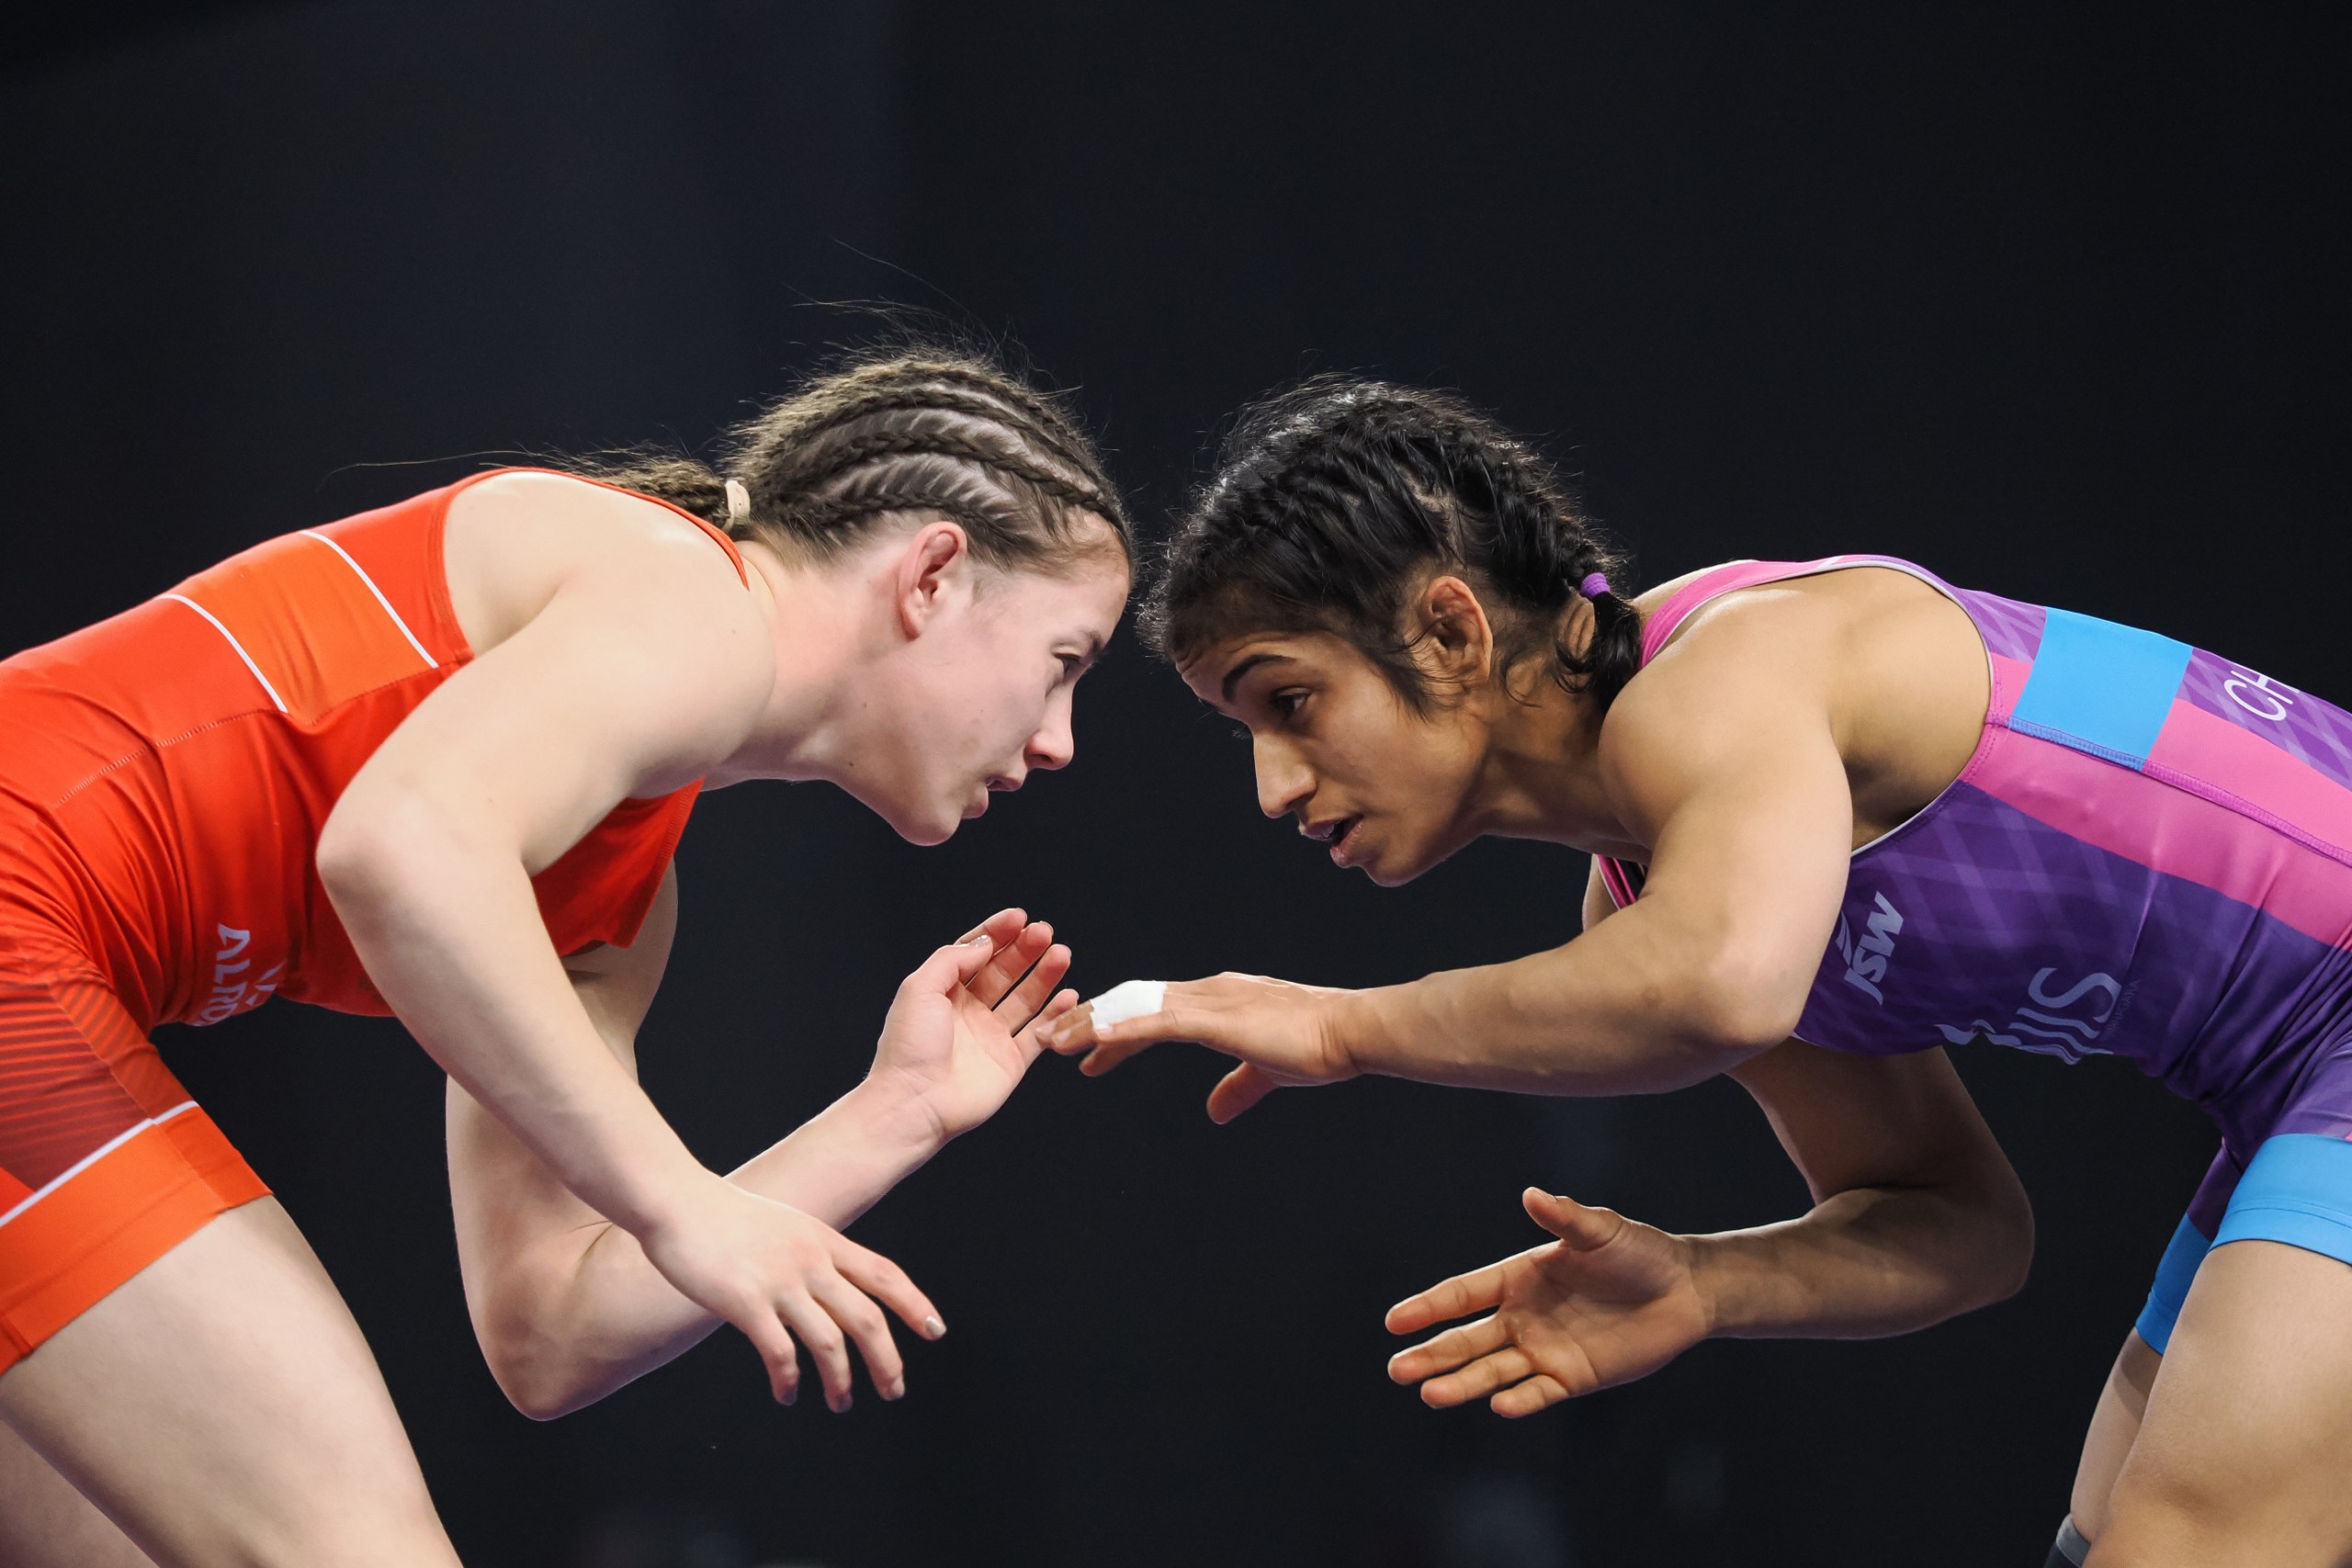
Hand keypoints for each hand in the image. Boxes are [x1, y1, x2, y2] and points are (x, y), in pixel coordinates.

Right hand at [637, 1174, 943, 1410]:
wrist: (677, 1201)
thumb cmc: (722, 1215)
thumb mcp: (783, 1225)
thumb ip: (808, 1253)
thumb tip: (824, 1285)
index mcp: (824, 1240)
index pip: (884, 1275)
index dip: (914, 1305)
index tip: (935, 1330)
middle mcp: (810, 1261)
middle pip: (867, 1318)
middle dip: (887, 1360)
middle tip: (894, 1391)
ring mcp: (779, 1281)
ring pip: (830, 1341)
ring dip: (840, 1379)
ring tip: (841, 1402)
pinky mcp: (744, 1302)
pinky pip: (780, 1352)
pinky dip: (789, 1379)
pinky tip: (787, 1393)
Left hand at [866, 909, 1076, 1144]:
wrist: (913, 1103)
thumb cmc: (908, 1048)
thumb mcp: (919, 988)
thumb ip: (952, 959)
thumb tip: (984, 943)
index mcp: (944, 993)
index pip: (976, 953)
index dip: (997, 933)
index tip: (1019, 917)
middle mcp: (969, 1013)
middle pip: (1005, 972)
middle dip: (1026, 950)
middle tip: (1045, 932)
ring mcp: (991, 1037)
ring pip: (1026, 999)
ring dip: (1045, 975)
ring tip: (1062, 954)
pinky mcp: (1010, 1062)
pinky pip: (1039, 1034)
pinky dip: (1055, 1014)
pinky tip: (1069, 994)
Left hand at [1036, 971, 1355, 1121]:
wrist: (1350, 1031)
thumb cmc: (1317, 1046)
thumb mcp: (1266, 1069)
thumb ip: (1237, 1087)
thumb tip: (1215, 1112)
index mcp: (1215, 1000)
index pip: (1151, 1009)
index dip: (1113, 1028)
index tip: (1084, 1052)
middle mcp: (1205, 991)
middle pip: (1130, 1001)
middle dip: (1087, 1021)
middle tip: (1049, 1041)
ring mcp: (1208, 1000)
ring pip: (1133, 1008)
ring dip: (1090, 1025)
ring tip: (1053, 1043)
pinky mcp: (1214, 1018)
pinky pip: (1155, 1022)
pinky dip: (1120, 1030)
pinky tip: (1092, 1041)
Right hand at [1385, 1188, 1709, 1416]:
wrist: (1686, 1291)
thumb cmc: (1639, 1252)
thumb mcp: (1601, 1231)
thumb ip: (1566, 1218)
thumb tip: (1532, 1195)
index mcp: (1519, 1278)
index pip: (1464, 1294)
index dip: (1429, 1307)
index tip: (1394, 1322)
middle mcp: (1523, 1317)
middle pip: (1467, 1340)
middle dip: (1432, 1355)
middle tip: (1397, 1370)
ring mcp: (1544, 1350)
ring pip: (1492, 1371)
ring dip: (1462, 1383)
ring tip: (1429, 1395)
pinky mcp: (1571, 1378)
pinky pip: (1538, 1393)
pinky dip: (1519, 1401)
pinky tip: (1498, 1406)